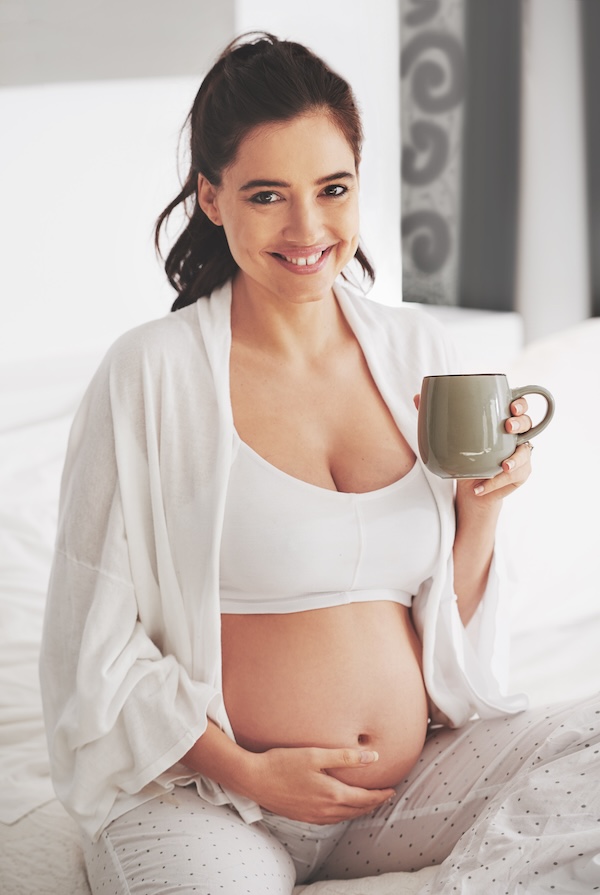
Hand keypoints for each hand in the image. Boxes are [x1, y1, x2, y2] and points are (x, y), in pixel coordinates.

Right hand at [247, 746, 395, 823]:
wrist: (254, 780)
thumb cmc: (283, 763)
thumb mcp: (316, 755)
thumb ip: (345, 757)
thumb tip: (373, 756)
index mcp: (332, 795)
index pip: (365, 799)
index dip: (380, 795)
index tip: (391, 790)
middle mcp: (325, 810)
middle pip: (357, 810)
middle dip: (373, 804)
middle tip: (384, 797)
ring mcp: (313, 816)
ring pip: (344, 816)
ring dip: (359, 810)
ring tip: (367, 802)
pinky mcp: (303, 817)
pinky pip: (331, 819)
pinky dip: (343, 814)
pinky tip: (340, 807)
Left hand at [413, 394, 533, 503]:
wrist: (469, 485)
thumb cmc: (463, 454)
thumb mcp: (450, 435)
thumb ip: (434, 415)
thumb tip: (416, 396)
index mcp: (502, 419)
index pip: (520, 405)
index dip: (520, 403)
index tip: (511, 406)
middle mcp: (516, 435)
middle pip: (529, 423)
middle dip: (521, 423)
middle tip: (508, 427)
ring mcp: (520, 455)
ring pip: (526, 453)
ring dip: (517, 458)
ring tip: (503, 465)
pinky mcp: (519, 475)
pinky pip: (513, 477)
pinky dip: (494, 482)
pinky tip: (479, 486)